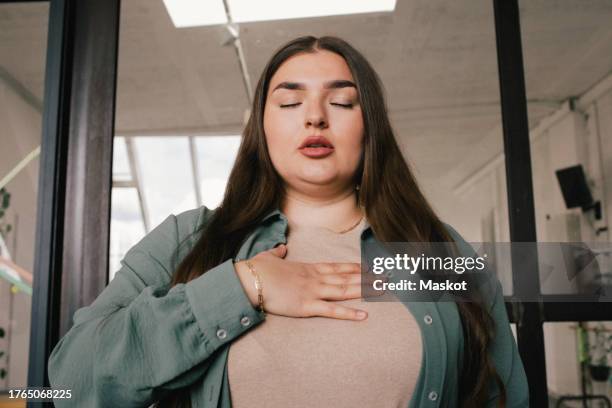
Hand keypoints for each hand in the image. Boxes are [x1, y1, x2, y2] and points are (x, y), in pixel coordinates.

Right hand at [235, 244, 369, 320]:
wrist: (249, 279)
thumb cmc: (256, 270)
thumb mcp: (268, 257)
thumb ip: (277, 253)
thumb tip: (280, 249)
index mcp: (306, 268)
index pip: (336, 267)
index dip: (353, 267)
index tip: (368, 267)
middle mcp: (314, 278)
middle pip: (346, 277)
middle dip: (367, 278)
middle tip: (386, 277)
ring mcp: (312, 291)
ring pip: (344, 290)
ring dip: (364, 290)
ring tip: (382, 290)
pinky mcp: (306, 306)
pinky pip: (331, 311)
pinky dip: (348, 313)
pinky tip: (363, 315)